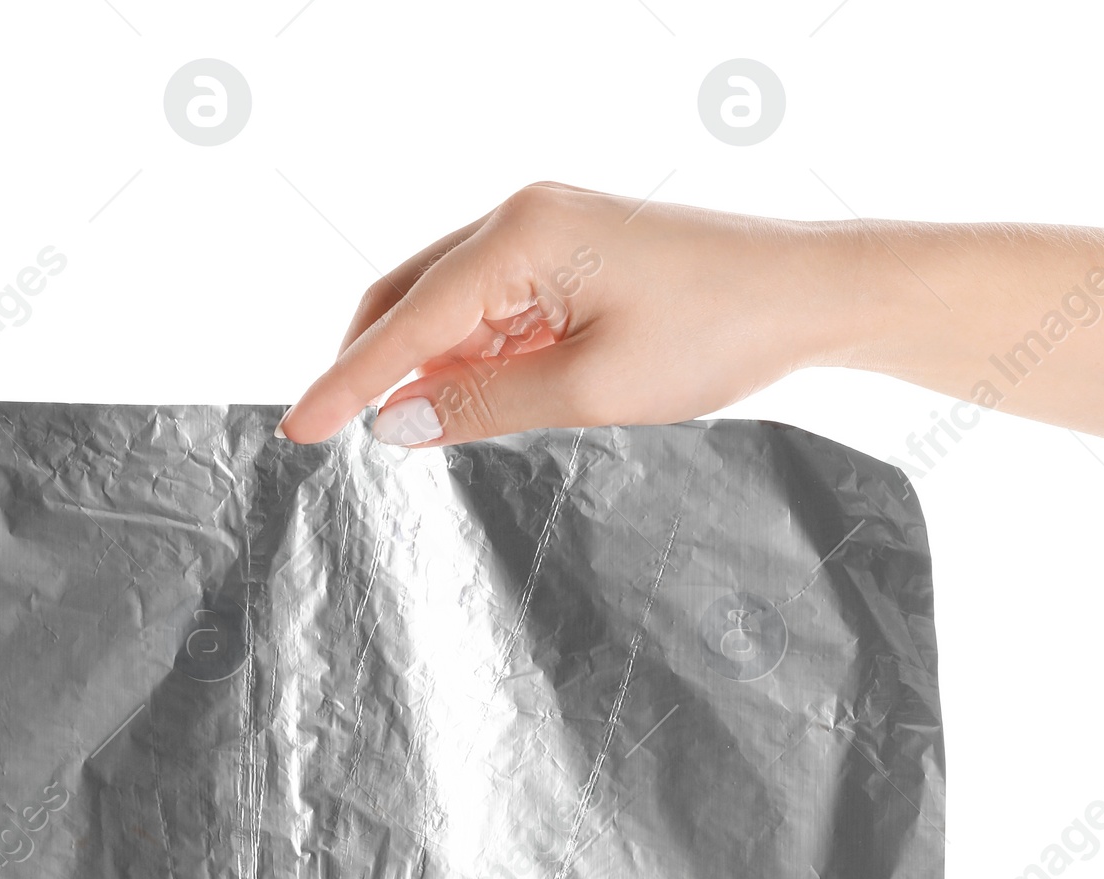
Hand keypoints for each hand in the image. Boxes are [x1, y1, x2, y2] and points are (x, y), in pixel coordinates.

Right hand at [280, 182, 1103, 479]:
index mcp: (522, 233)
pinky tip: (469, 405)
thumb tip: (398, 426)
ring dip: (427, 370)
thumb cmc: (715, 332)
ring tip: (416, 436)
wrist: (808, 293)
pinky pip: (492, 312)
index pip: (408, 322)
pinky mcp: (569, 258)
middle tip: (339, 435)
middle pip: (410, 297)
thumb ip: (485, 407)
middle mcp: (524, 217)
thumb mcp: (592, 389)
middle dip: (373, 367)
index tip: (296, 428)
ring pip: (448, 308)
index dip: (348, 382)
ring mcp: (546, 233)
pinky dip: (471, 360)